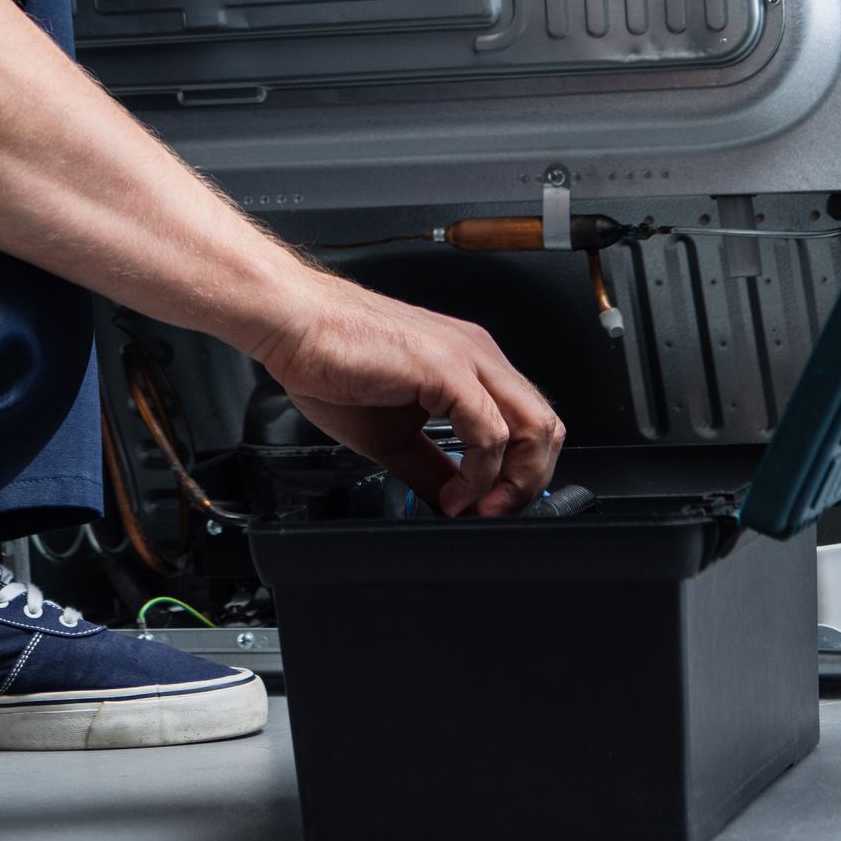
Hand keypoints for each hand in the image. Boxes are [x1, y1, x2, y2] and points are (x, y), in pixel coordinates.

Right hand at [250, 272, 565, 516]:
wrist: (294, 325)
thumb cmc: (331, 360)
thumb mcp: (391, 436)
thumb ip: (429, 468)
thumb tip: (453, 503)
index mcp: (470, 366)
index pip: (527, 424)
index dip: (518, 476)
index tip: (489, 510)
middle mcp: (479, 357)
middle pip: (546, 427)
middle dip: (528, 484)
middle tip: (494, 515)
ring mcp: (469, 360)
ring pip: (535, 427)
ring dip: (515, 483)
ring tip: (479, 509)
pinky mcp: (448, 370)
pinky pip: (491, 433)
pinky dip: (480, 476)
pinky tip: (453, 494)